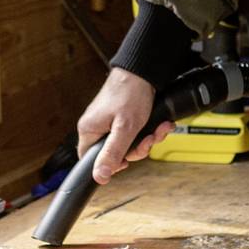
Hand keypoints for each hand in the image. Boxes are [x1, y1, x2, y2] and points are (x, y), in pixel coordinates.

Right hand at [76, 66, 162, 181]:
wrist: (143, 71)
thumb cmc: (131, 93)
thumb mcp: (125, 129)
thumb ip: (112, 153)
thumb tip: (99, 177)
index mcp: (89, 130)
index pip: (90, 160)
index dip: (111, 165)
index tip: (127, 160)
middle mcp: (96, 127)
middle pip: (114, 154)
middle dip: (137, 149)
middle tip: (148, 139)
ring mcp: (108, 123)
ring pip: (127, 144)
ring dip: (147, 139)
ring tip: (158, 129)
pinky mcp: (121, 118)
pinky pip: (133, 134)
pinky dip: (148, 130)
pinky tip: (159, 124)